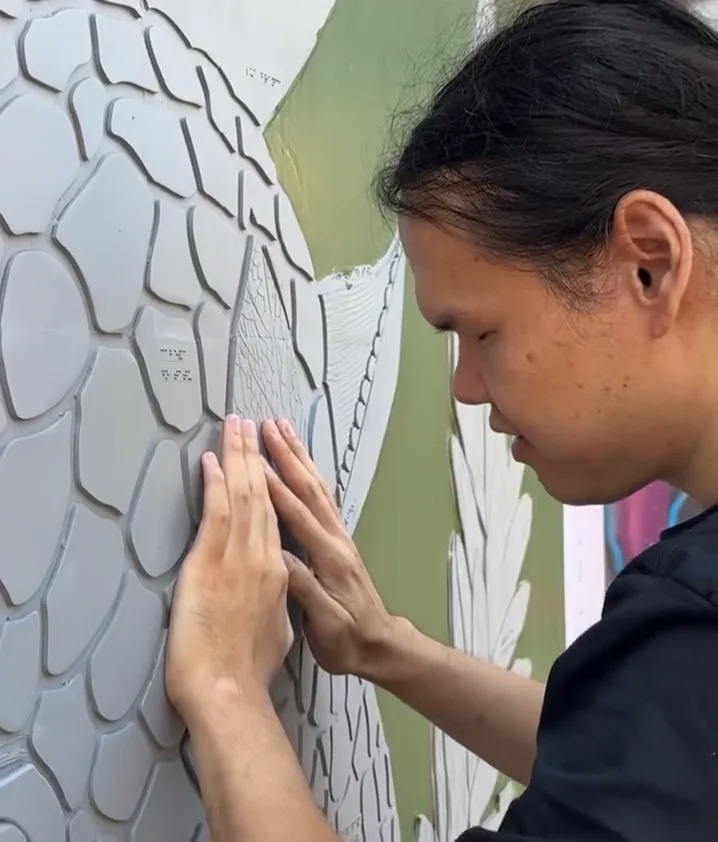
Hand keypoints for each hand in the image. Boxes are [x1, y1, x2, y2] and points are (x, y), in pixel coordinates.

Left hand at [165, 416, 292, 722]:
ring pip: (246, 497)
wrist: (233, 692)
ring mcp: (242, 558)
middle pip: (266, 496)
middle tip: (256, 422)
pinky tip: (213, 462)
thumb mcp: (277, 630)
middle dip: (260, 455)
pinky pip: (218, 514)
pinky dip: (216, 485)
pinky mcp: (213, 565)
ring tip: (238, 427)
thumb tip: (276, 587)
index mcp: (281, 570)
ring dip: (241, 458)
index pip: (281, 514)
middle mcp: (267, 556)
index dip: (277, 480)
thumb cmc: (253, 671)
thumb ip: (277, 600)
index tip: (272, 453)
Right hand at [261, 419, 395, 678]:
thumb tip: (279, 559)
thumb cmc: (348, 640)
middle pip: (309, 488)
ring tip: (284, 430)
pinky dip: (308, 474)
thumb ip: (305, 590)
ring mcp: (339, 537)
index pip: (298, 514)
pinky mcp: (338, 540)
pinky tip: (299, 463)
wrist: (379, 645)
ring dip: (299, 456)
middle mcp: (336, 539)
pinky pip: (321, 497)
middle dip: (287, 454)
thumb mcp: (326, 624)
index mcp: (330, 558)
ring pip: (317, 487)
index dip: (275, 487)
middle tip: (268, 425)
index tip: (254, 460)